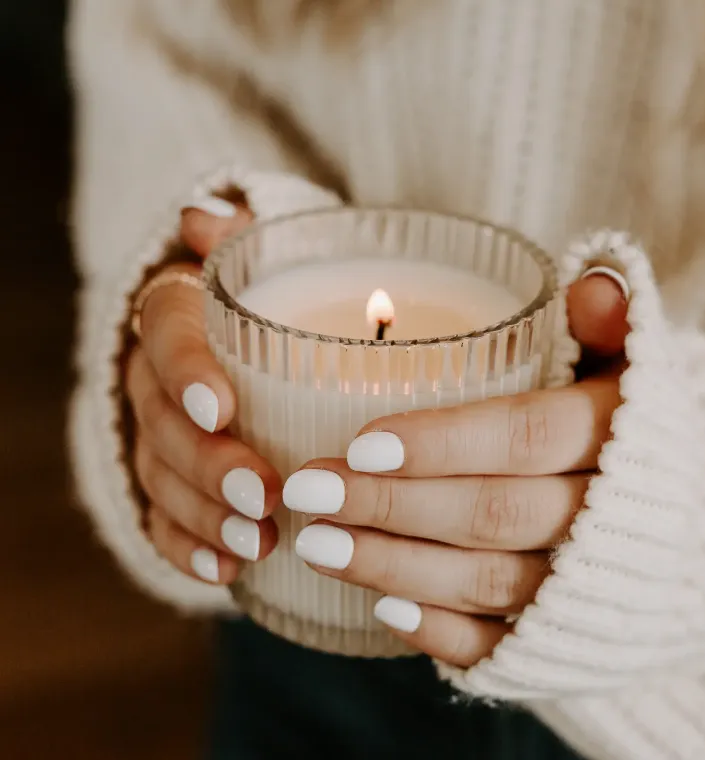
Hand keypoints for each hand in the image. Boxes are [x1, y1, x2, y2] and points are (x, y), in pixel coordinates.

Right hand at [126, 197, 281, 583]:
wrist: (256, 354)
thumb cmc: (276, 306)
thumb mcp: (272, 266)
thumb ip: (246, 243)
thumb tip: (204, 218)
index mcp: (179, 317)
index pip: (165, 332)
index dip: (186, 369)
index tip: (222, 406)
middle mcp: (157, 377)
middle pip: (163, 419)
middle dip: (210, 462)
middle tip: (265, 494)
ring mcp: (157, 435)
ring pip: (162, 477)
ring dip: (206, 514)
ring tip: (259, 541)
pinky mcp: (169, 483)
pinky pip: (163, 520)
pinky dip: (190, 548)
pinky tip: (226, 569)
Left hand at [283, 270, 628, 665]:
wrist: (693, 526)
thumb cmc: (638, 430)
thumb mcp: (634, 368)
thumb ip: (610, 325)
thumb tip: (591, 285)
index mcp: (618, 437)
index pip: (524, 437)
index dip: (441, 443)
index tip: (359, 444)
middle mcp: (606, 518)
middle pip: (490, 511)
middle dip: (391, 505)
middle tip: (308, 491)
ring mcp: (588, 588)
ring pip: (488, 582)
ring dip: (396, 566)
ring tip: (317, 545)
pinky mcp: (569, 636)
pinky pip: (506, 646)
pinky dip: (444, 633)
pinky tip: (383, 609)